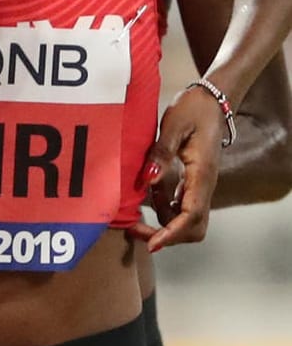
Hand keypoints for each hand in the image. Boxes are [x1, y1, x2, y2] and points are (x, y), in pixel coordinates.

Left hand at [127, 85, 223, 252]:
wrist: (212, 100)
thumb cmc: (193, 109)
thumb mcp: (173, 126)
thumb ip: (161, 153)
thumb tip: (149, 179)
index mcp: (201, 174)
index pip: (191, 214)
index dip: (172, 233)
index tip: (152, 244)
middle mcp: (204, 184)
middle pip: (194, 227)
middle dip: (168, 236)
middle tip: (136, 230)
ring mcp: (199, 185)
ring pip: (188, 220)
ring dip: (164, 226)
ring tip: (133, 220)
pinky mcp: (193, 181)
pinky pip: (181, 206)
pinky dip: (164, 211)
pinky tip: (144, 202)